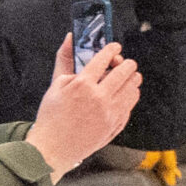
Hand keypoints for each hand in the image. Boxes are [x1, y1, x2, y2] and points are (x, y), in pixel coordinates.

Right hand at [29, 34, 142, 179]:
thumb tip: (71, 37)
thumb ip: (65, 60)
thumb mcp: (55, 85)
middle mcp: (100, 98)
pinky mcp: (117, 124)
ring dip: (132, 78)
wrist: (54, 148)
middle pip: (126, 71)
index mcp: (82, 86)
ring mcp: (111, 112)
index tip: (114, 46)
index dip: (111, 49)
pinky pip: (131, 104)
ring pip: (134, 87)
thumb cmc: (52, 116)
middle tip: (123, 62)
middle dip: (126, 63)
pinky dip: (130, 95)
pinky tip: (123, 93)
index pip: (104, 59)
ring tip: (125, 77)